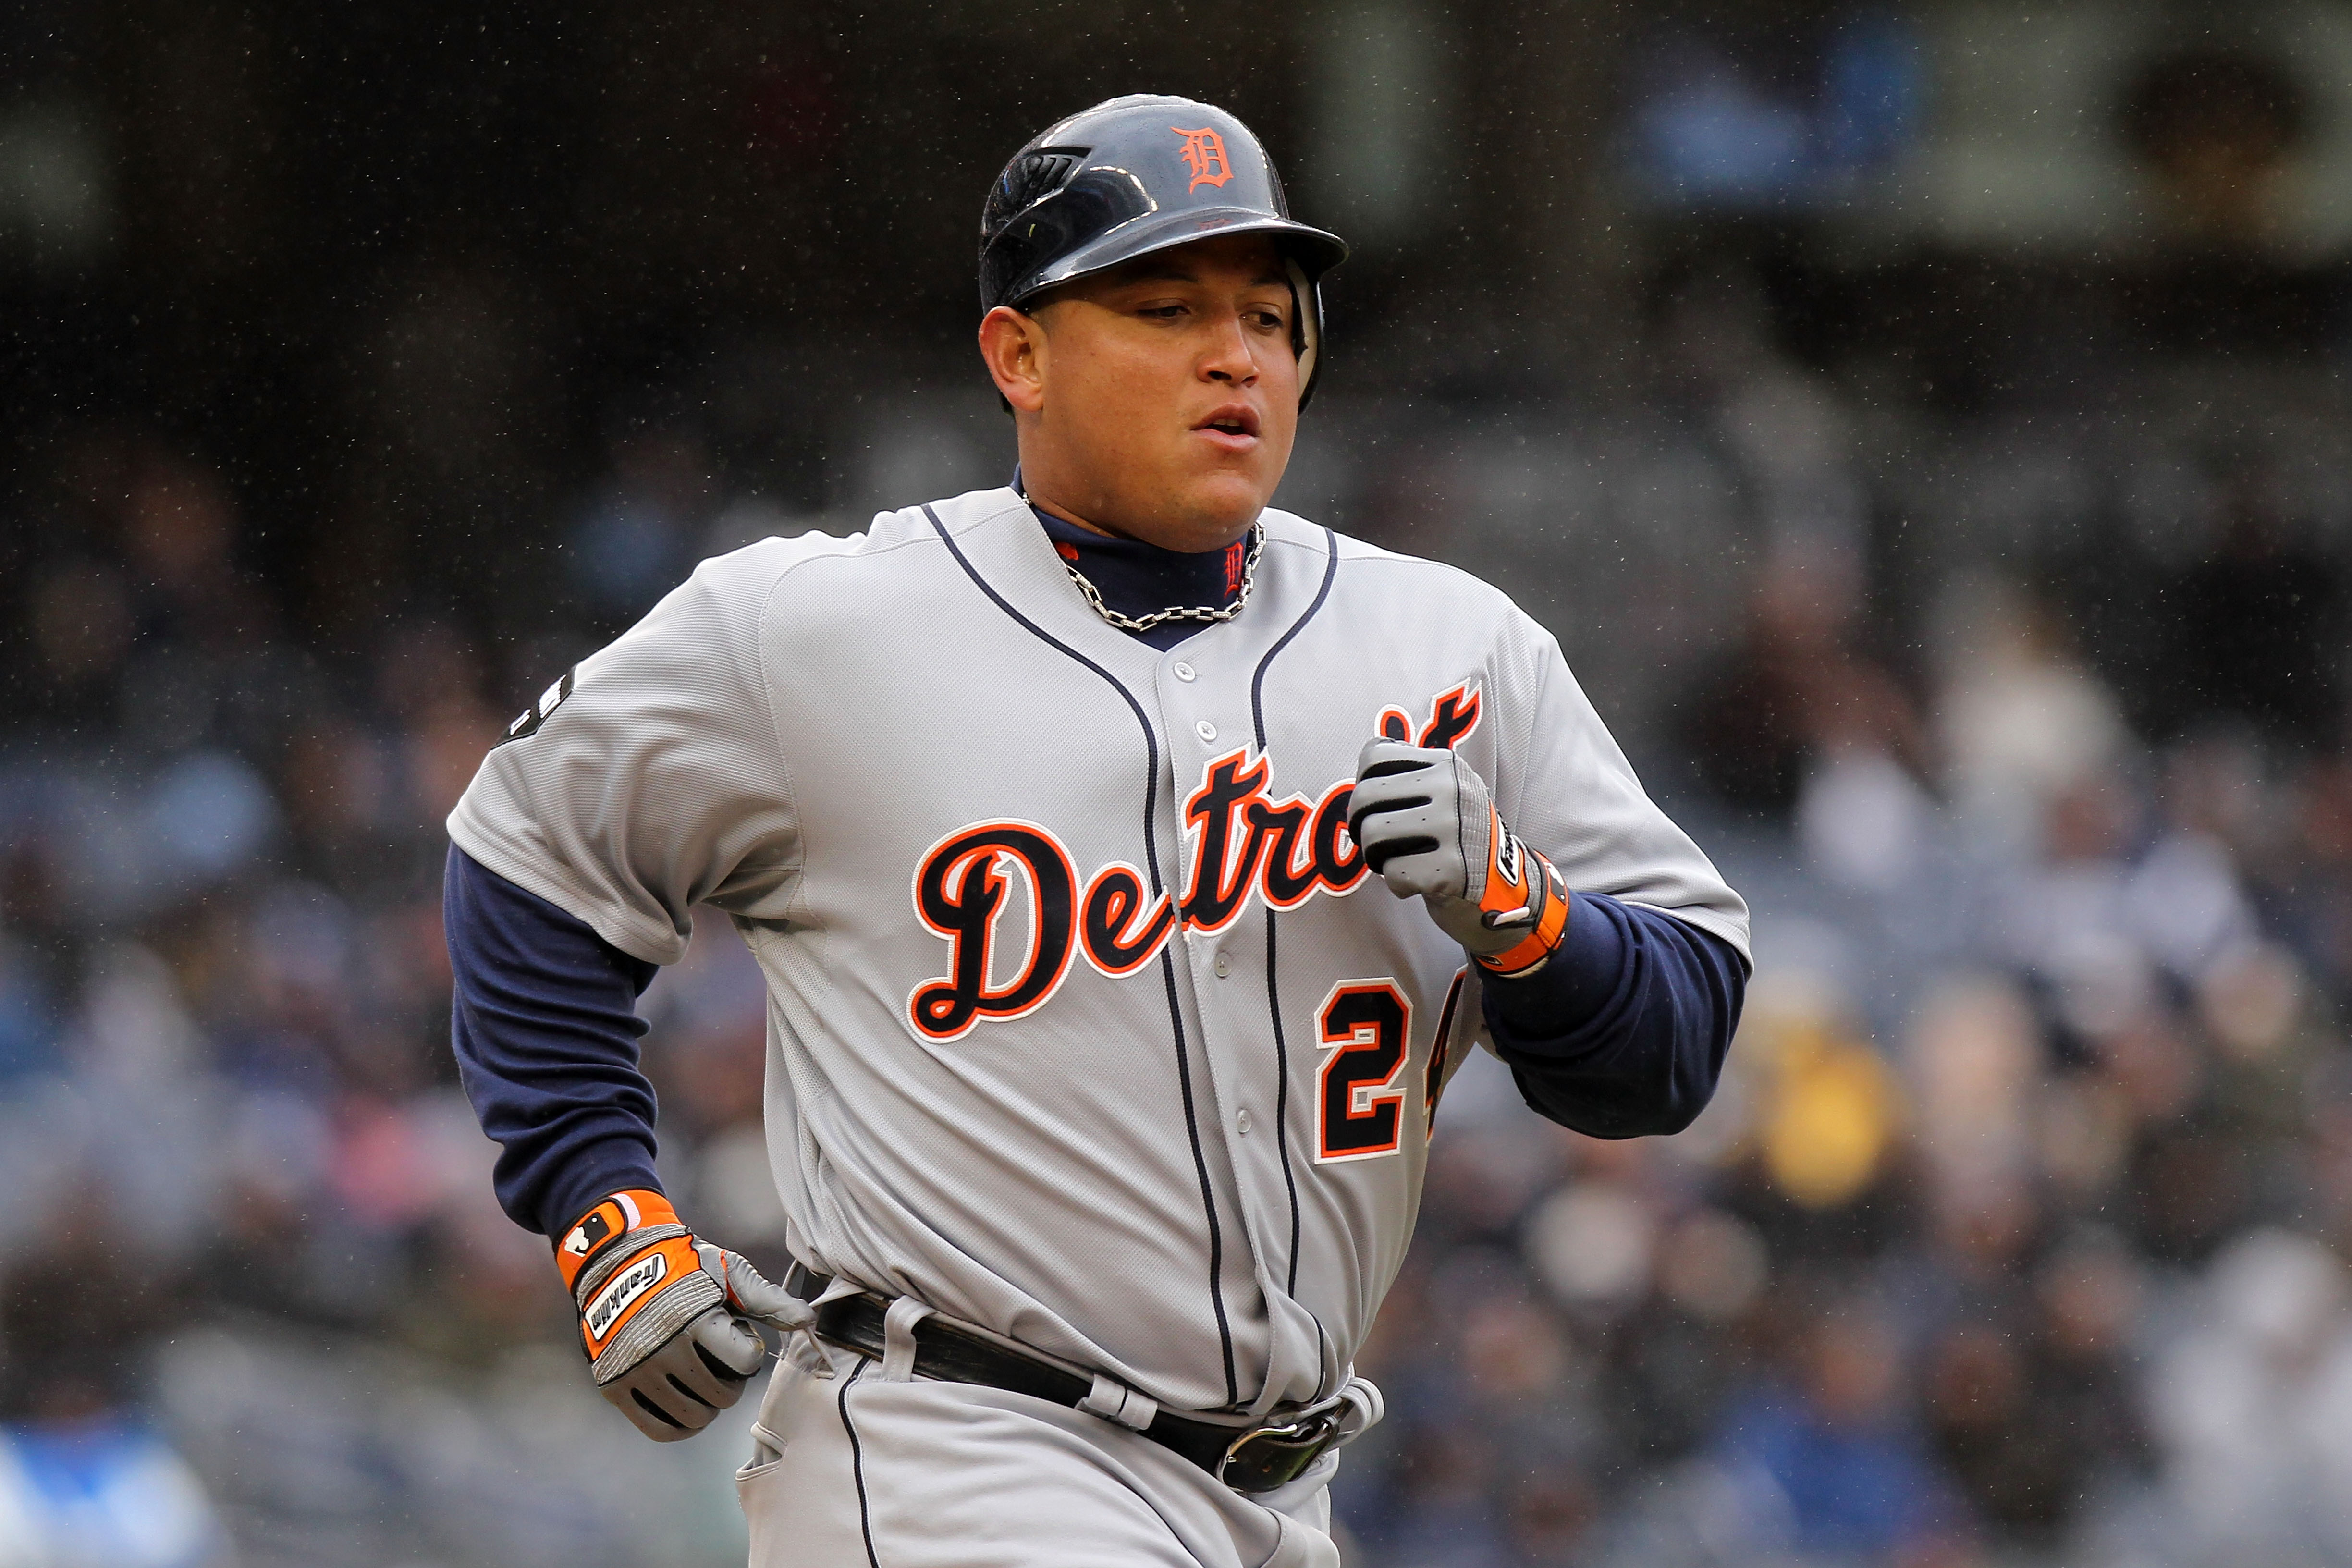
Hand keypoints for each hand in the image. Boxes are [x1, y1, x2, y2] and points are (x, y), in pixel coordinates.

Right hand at [554, 1189, 813, 1440]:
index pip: (745, 1362)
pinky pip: (658, 1429)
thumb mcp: (728, 1274)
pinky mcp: (615, 1386)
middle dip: (730, 1382)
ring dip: (708, 1406)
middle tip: (719, 1362)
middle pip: (722, 1395)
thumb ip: (767, 1301)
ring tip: (702, 1381)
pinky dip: (680, 1428)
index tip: (735, 1337)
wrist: (619, 1262)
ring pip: (693, 1417)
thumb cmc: (684, 1267)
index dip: (748, 1352)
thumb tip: (808, 1321)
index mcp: (696, 1320)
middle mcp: (664, 1349)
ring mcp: (637, 1371)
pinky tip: (688, 1409)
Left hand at [1347, 739, 1568, 978]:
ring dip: (1375, 855)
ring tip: (1396, 859)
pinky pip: (1393, 873)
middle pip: (1364, 797)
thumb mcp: (1445, 789)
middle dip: (1360, 824)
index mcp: (1446, 765)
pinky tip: (1417, 882)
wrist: (1505, 882)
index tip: (1377, 806)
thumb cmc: (1458, 834)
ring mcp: (1454, 829)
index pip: (1374, 758)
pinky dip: (1397, 883)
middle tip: (1377, 840)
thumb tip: (1362, 772)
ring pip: (1372, 835)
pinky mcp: (1452, 870)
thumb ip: (1408, 773)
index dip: (1363, 785)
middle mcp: (1453, 790)